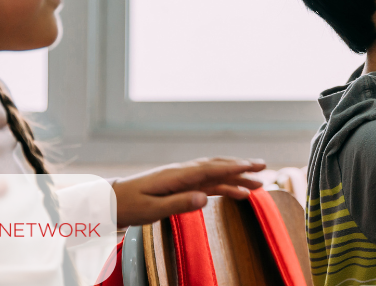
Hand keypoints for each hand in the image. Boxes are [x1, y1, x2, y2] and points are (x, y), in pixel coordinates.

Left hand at [113, 157, 266, 227]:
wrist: (111, 200)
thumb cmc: (129, 206)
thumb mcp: (151, 209)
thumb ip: (179, 204)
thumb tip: (205, 198)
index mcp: (177, 175)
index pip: (211, 169)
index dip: (234, 167)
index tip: (254, 166)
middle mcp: (183, 172)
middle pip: (217, 167)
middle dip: (242, 167)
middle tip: (264, 168)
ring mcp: (183, 178)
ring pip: (215, 174)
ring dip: (237, 177)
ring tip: (258, 183)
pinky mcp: (181, 185)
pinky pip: (208, 183)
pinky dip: (225, 185)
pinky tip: (236, 192)